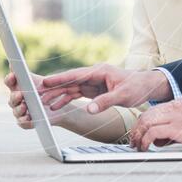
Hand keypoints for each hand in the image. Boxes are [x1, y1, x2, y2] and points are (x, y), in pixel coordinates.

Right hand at [4, 72, 74, 128]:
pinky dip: (25, 120)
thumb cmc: (45, 91)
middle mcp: (16, 100)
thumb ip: (27, 75)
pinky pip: (22, 123)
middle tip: (21, 94)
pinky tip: (29, 118)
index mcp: (18, 87)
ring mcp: (20, 112)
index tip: (13, 76)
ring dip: (19, 109)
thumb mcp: (39, 81)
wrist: (58, 107)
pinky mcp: (26, 122)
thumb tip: (14, 63)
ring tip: (25, 106)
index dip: (10, 79)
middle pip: (11, 98)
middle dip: (15, 96)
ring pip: (15, 111)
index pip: (9, 82)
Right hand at [40, 64, 171, 113]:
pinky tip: (54, 106)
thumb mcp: (123, 96)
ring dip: (55, 94)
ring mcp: (92, 82)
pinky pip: (75, 94)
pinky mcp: (93, 89)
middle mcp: (92, 75)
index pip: (75, 75)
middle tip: (35, 92)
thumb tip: (88, 110)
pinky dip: (65, 99)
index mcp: (98, 71)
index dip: (59, 79)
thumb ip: (105, 102)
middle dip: (51, 87)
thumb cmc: (137, 88)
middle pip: (68, 81)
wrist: (146, 86)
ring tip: (40, 102)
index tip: (44, 81)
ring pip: (69, 88)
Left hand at [129, 98, 181, 151]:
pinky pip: (153, 132)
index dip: (142, 123)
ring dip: (139, 135)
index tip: (138, 134)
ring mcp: (175, 115)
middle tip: (134, 142)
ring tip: (138, 146)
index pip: (152, 111)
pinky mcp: (177, 127)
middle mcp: (175, 106)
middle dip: (137, 129)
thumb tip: (157, 139)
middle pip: (146, 115)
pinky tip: (146, 147)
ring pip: (147, 121)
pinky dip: (146, 140)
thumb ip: (173, 127)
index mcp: (178, 104)